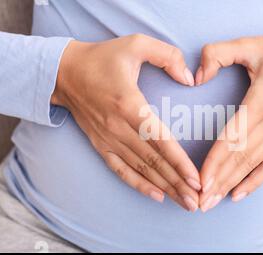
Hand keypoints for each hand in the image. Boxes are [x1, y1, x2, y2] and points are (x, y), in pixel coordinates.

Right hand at [52, 34, 199, 211]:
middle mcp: (119, 128)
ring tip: (184, 203)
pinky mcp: (101, 145)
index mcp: (129, 105)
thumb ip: (167, 56)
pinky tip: (156, 196)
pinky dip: (138, 185)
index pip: (160, 140)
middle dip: (177, 184)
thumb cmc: (103, 57)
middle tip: (198, 201)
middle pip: (153, 162)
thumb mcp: (136, 43)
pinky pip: (121, 170)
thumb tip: (189, 79)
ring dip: (164, 188)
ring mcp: (109, 139)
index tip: (196, 180)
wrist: (64, 73)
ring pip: (141, 169)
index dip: (179, 162)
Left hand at [195, 29, 262, 211]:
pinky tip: (239, 195)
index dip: (215, 162)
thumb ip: (217, 54)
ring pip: (252, 166)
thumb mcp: (249, 44)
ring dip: (231, 186)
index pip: (233, 139)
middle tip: (198, 203)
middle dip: (218, 182)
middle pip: (240, 159)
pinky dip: (255, 182)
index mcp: (261, 102)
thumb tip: (196, 77)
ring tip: (212, 203)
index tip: (200, 182)